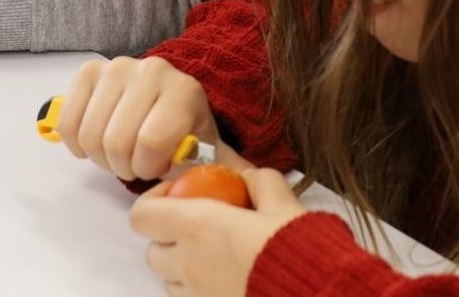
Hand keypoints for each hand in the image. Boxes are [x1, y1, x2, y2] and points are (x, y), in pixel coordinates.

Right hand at [57, 56, 220, 181]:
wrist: (168, 105)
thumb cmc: (187, 137)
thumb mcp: (210, 157)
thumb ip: (220, 175)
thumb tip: (226, 189)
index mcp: (184, 91)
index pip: (151, 141)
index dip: (148, 167)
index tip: (157, 168)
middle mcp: (152, 70)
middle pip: (116, 141)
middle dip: (123, 166)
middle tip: (135, 164)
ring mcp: (117, 67)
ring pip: (90, 135)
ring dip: (102, 157)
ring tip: (121, 152)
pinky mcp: (89, 71)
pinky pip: (68, 122)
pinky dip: (77, 144)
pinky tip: (96, 143)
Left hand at [130, 169, 308, 295]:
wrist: (318, 294)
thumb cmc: (298, 248)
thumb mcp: (282, 203)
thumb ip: (259, 181)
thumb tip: (247, 174)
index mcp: (197, 225)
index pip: (141, 215)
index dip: (154, 201)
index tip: (178, 194)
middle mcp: (188, 263)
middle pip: (152, 251)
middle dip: (168, 237)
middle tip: (199, 227)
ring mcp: (196, 295)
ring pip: (169, 280)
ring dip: (181, 267)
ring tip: (215, 256)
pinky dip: (197, 289)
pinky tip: (227, 278)